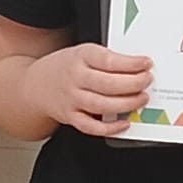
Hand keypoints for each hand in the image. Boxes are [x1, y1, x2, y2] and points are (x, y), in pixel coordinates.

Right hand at [23, 43, 152, 134]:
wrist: (34, 85)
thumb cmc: (65, 68)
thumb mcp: (83, 53)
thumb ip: (106, 59)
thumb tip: (138, 67)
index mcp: (80, 57)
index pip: (108, 60)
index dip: (130, 63)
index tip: (147, 63)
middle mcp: (74, 78)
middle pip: (108, 84)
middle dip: (133, 84)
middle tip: (147, 81)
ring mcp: (71, 99)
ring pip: (102, 105)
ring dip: (126, 104)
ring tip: (141, 99)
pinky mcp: (70, 117)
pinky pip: (92, 127)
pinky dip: (110, 128)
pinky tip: (125, 123)